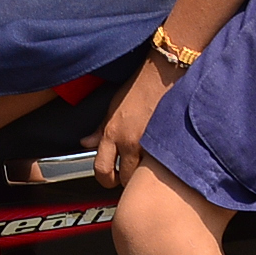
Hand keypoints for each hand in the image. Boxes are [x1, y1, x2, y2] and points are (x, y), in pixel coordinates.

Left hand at [94, 57, 175, 189]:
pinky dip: (162, 167)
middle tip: (131, 175)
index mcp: (112, 133)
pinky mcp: (169, 143)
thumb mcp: (112, 107)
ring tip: (147, 168)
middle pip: (125, 179)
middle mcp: (130, 142)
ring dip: (145, 176)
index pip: (102, 169)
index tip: (109, 180)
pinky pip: (163, 166)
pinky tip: (163, 161)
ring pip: (145, 176)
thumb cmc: (139, 86)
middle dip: (127, 180)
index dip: (105, 180)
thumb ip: (100, 129)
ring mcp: (151, 145)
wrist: (163, 73)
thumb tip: (85, 143)